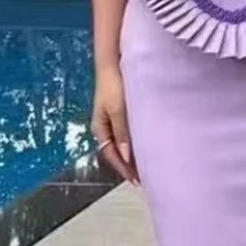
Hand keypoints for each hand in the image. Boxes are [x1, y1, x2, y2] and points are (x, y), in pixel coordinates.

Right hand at [91, 64, 138, 185]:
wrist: (112, 64)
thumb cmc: (114, 86)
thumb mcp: (119, 111)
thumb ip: (123, 133)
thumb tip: (126, 157)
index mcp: (100, 128)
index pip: (111, 155)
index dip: (124, 169)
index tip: (137, 181)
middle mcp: (105, 127)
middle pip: (116, 153)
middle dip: (128, 167)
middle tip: (144, 180)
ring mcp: (112, 120)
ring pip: (121, 145)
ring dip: (131, 157)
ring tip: (145, 168)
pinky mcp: (120, 113)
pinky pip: (126, 135)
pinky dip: (134, 145)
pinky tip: (144, 148)